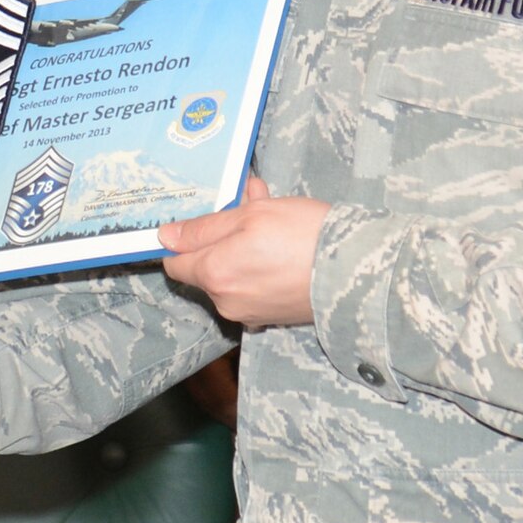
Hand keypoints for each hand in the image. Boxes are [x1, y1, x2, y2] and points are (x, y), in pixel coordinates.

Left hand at [158, 176, 328, 326]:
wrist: (358, 271)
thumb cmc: (303, 235)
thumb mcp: (249, 216)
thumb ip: (203, 228)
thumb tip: (165, 236)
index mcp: (214, 275)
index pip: (174, 263)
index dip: (181, 240)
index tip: (199, 221)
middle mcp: (226, 302)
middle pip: (205, 268)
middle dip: (221, 237)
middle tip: (246, 205)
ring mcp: (251, 313)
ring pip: (232, 273)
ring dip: (243, 245)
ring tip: (271, 215)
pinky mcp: (274, 316)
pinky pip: (254, 286)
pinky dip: (260, 264)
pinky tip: (283, 241)